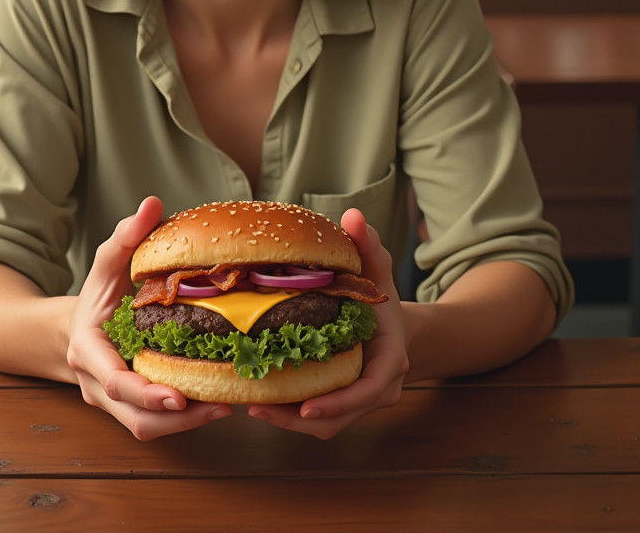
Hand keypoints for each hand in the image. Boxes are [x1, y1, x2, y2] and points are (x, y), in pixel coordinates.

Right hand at [65, 196, 231, 439]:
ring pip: (145, 428)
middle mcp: (97, 385)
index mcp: (88, 351)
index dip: (144, 392)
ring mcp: (112, 403)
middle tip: (219, 405)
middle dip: (176, 418)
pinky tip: (219, 404)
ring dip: (186, 425)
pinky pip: (155, 425)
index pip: (113, 379)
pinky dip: (185, 421)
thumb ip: (127, 235)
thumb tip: (152, 203)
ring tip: (227, 406)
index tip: (176, 396)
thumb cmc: (98, 294)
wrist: (75, 329)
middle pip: (133, 416)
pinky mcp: (130, 410)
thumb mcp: (108, 261)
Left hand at [247, 208, 408, 438]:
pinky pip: (315, 417)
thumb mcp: (377, 266)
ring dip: (288, 421)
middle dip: (299, 419)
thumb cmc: (379, 294)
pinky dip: (288, 413)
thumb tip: (353, 216)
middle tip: (259, 407)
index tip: (307, 407)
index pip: (368, 391)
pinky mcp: (338, 404)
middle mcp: (377, 389)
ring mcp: (358, 402)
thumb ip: (367, 243)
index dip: (339, 403)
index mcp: (389, 361)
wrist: (390, 324)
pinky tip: (256, 400)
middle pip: (339, 418)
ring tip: (250, 405)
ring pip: (324, 424)